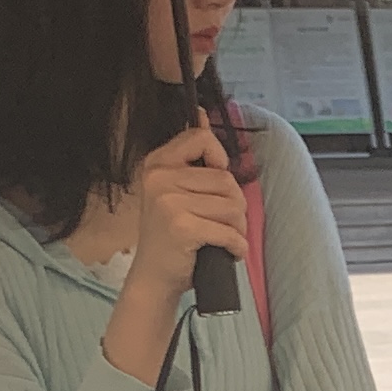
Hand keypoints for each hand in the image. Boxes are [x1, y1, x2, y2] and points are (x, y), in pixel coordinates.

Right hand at [123, 123, 245, 307]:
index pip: (201, 138)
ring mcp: (169, 202)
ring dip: (238, 228)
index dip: (219, 158)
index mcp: (157, 163)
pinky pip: (230, 231)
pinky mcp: (182, 227)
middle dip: (235, 205)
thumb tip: (200, 112)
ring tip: (223, 238)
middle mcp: (159, 178)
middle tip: (222, 224)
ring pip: (233, 205)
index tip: (216, 182)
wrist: (153, 278)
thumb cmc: (171, 236)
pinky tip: (228, 252)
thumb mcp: (173, 191)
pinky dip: (237, 246)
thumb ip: (190, 158)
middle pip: (226, 178)